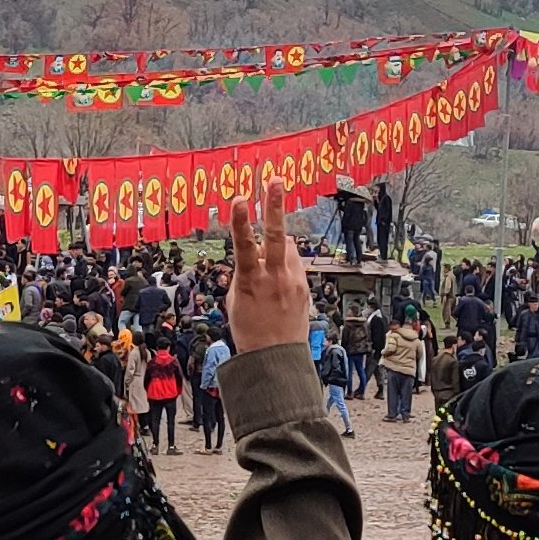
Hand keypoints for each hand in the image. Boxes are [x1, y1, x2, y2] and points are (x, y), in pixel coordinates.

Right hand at [224, 175, 310, 353]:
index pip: (244, 245)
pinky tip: (277, 278)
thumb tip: (249, 257)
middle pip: (277, 236)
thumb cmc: (250, 332)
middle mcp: (275, 278)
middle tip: (275, 180)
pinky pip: (294, 264)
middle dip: (275, 206)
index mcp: (251, 282)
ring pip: (287, 247)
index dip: (242, 221)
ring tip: (269, 259)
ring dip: (277, 243)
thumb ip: (243, 274)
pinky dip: (284, 263)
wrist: (276, 358)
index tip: (240, 199)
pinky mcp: (304, 287)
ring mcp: (293, 281)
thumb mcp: (234, 301)